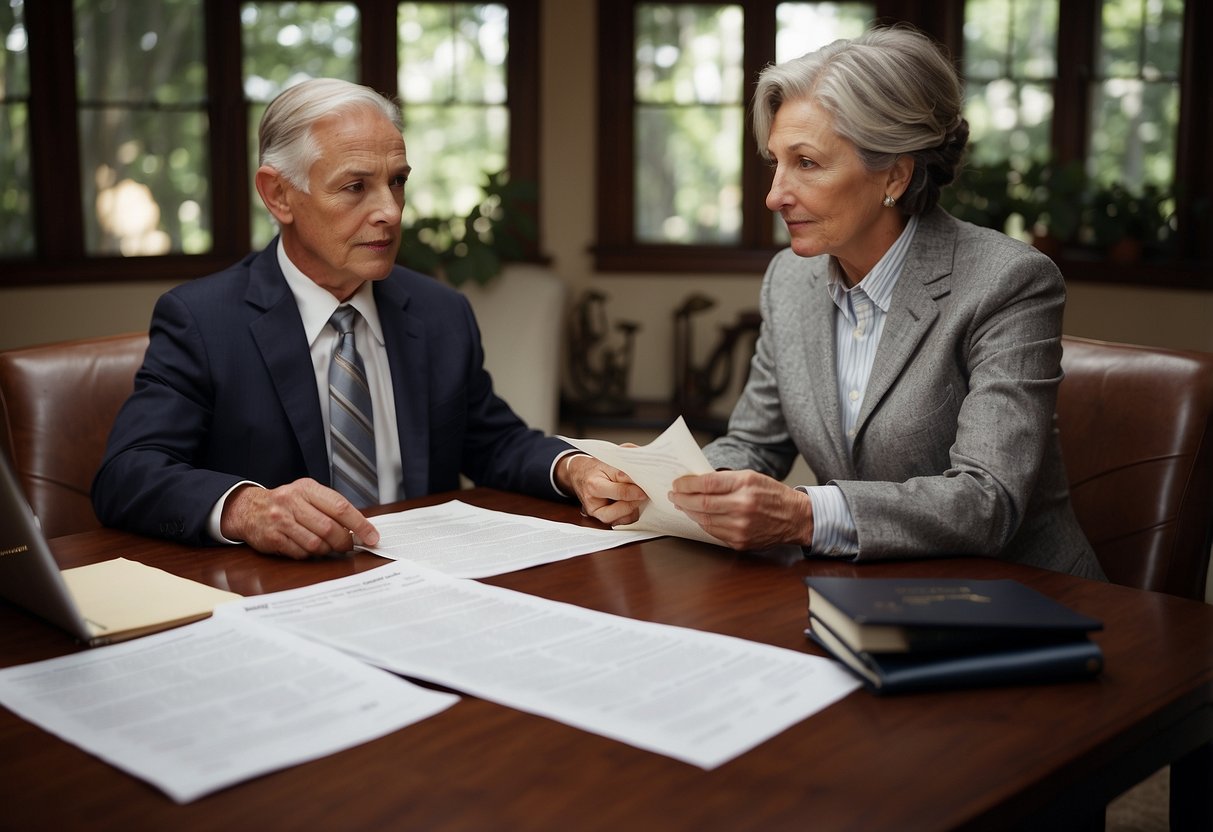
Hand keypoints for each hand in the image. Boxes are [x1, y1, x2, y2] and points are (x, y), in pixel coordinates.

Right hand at [219, 478, 380, 558]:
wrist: (248, 508)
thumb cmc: (286, 503)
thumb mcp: (307, 495)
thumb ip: (331, 507)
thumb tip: (361, 527)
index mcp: (307, 488)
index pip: (341, 507)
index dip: (360, 524)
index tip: (372, 536)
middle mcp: (293, 502)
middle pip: (329, 528)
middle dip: (344, 541)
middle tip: (349, 546)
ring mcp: (281, 520)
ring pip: (316, 543)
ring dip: (327, 550)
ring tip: (327, 547)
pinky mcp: (273, 538)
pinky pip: (300, 553)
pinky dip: (309, 554)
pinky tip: (307, 548)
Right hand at [559, 453, 648, 525]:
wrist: (580, 474)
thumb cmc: (594, 469)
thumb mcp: (608, 464)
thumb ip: (623, 473)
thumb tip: (640, 481)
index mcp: (593, 486)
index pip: (618, 492)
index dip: (634, 492)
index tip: (645, 491)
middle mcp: (593, 504)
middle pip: (618, 512)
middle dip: (633, 504)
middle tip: (644, 495)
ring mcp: (597, 514)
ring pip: (621, 520)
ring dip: (633, 510)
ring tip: (638, 498)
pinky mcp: (602, 518)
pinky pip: (621, 521)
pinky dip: (630, 514)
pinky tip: (633, 503)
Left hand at [669, 469, 812, 550]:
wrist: (795, 518)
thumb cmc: (772, 494)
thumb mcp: (751, 477)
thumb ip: (725, 479)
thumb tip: (697, 482)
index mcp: (745, 485)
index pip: (707, 483)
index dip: (687, 484)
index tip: (678, 483)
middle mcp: (743, 506)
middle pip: (702, 504)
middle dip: (682, 499)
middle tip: (674, 495)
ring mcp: (741, 527)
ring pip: (704, 520)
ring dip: (689, 512)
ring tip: (682, 505)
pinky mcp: (740, 541)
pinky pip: (713, 532)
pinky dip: (703, 523)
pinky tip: (698, 517)